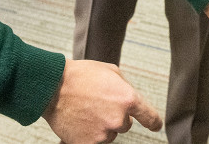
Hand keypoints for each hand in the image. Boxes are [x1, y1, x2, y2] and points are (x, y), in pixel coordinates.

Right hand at [42, 59, 161, 142]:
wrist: (53, 87)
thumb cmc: (80, 76)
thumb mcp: (110, 71)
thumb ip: (125, 87)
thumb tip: (130, 98)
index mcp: (128, 99)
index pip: (149, 117)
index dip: (153, 122)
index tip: (155, 125)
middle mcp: (118, 119)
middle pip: (124, 125)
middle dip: (114, 116)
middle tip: (97, 103)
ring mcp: (103, 134)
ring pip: (109, 133)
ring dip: (101, 125)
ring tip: (85, 110)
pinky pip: (95, 141)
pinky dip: (89, 134)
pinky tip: (80, 121)